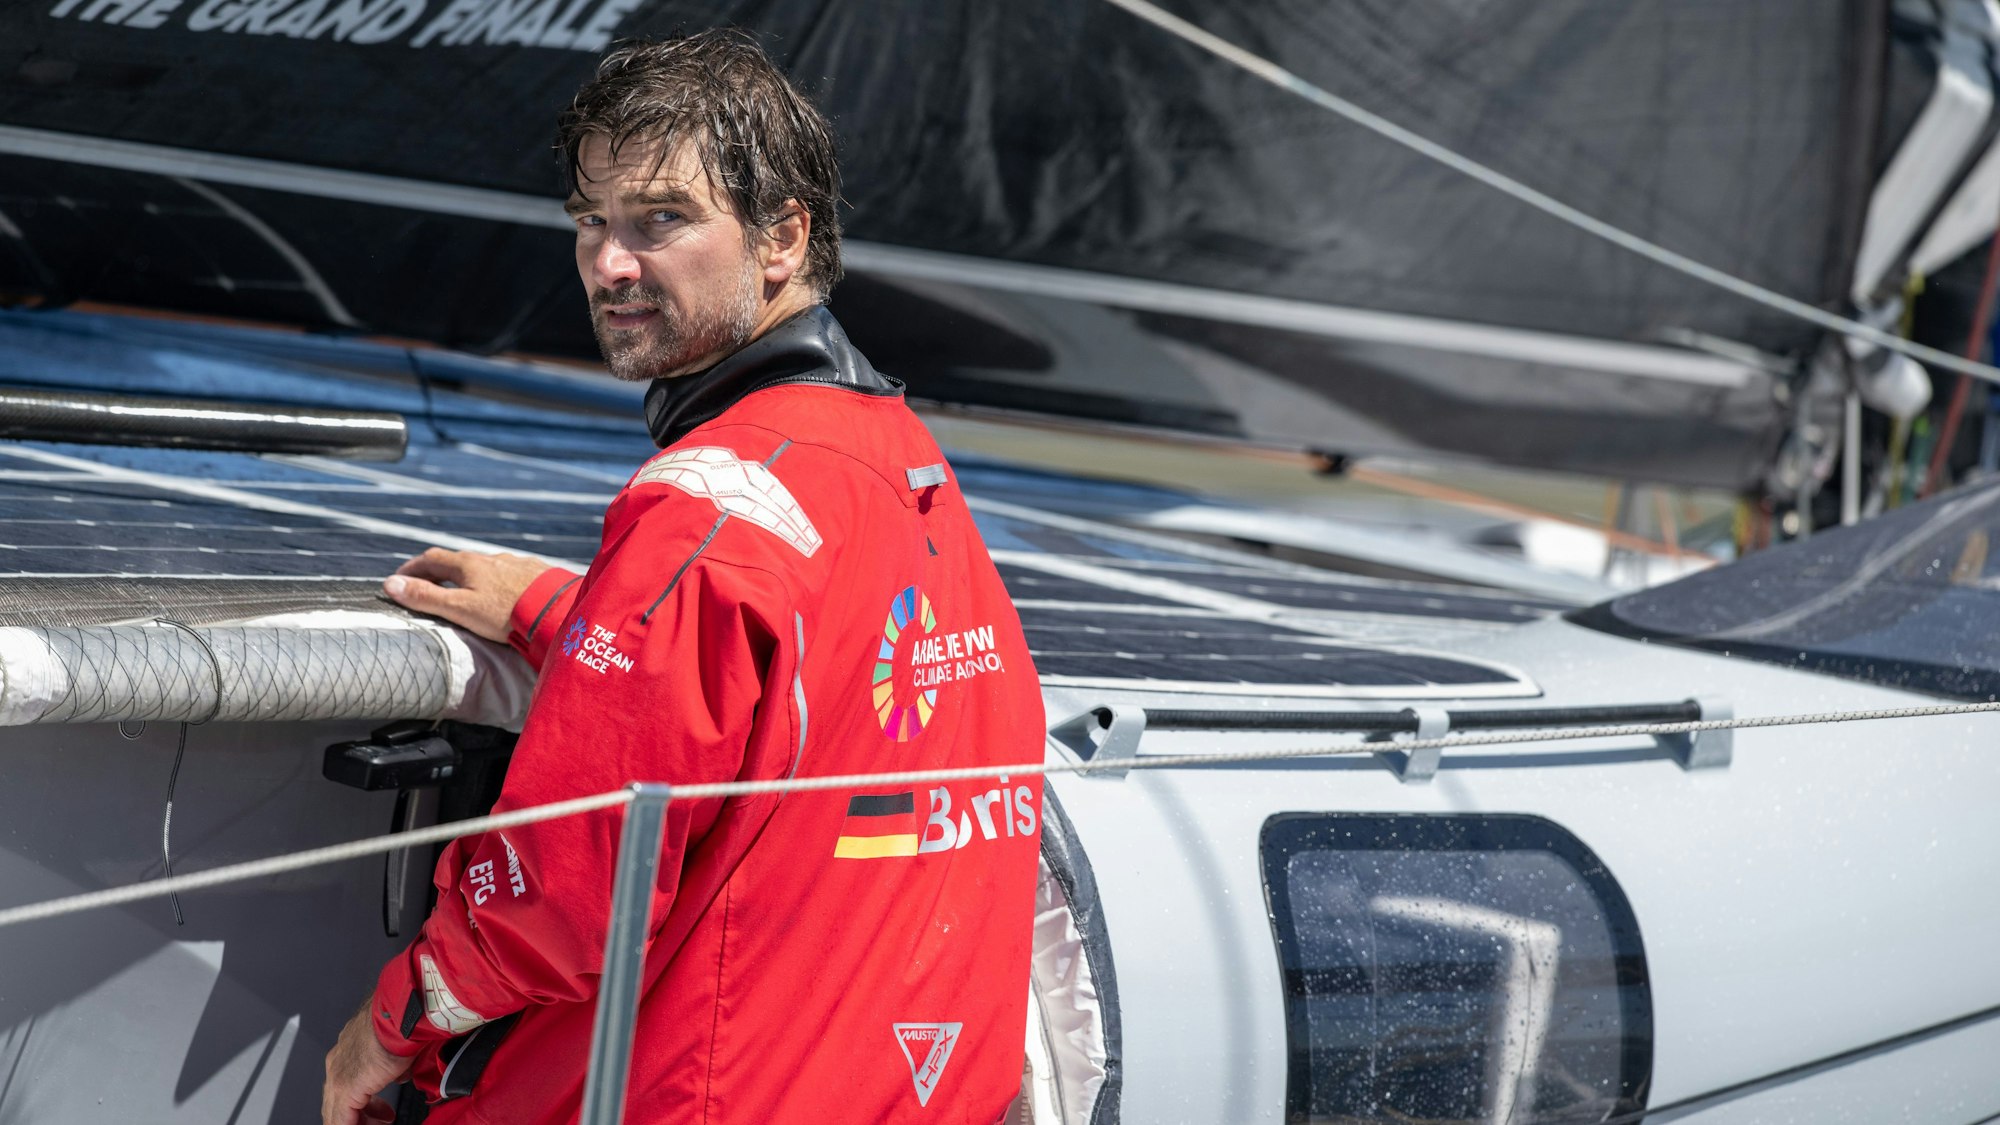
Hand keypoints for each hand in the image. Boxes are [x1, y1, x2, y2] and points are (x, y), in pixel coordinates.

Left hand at [322, 1002, 412, 1124]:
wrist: (400, 1014)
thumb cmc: (401, 1021)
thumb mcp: (395, 1045)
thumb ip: (392, 1063)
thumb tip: (401, 1075)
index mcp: (348, 1048)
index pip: (345, 1085)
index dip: (361, 1101)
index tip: (376, 1110)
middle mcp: (337, 1062)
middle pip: (337, 1100)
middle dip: (359, 1114)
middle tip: (378, 1120)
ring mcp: (337, 1075)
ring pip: (336, 1111)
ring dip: (358, 1120)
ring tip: (378, 1123)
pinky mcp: (345, 1088)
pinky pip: (340, 1120)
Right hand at [384, 548, 552, 642]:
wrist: (558, 611)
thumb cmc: (506, 613)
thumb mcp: (460, 608)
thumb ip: (427, 597)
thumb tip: (391, 584)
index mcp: (469, 564)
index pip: (431, 559)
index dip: (412, 569)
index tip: (399, 579)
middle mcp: (492, 558)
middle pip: (458, 561)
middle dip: (438, 572)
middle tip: (426, 586)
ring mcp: (516, 564)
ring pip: (486, 567)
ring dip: (468, 576)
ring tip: (463, 591)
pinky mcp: (537, 574)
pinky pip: (510, 574)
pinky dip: (495, 581)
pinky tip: (502, 594)